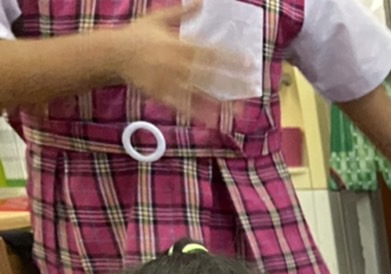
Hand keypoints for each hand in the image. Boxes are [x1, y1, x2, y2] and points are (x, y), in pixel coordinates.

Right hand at [114, 5, 241, 124]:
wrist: (112, 53)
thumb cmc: (137, 35)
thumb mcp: (158, 19)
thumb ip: (182, 13)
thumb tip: (201, 1)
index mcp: (179, 46)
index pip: (212, 52)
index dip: (232, 58)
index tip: (250, 63)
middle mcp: (177, 65)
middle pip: (211, 74)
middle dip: (233, 80)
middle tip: (253, 85)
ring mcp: (169, 82)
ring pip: (200, 94)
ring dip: (221, 103)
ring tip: (241, 111)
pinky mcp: (161, 94)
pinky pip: (183, 106)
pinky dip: (198, 114)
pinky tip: (214, 121)